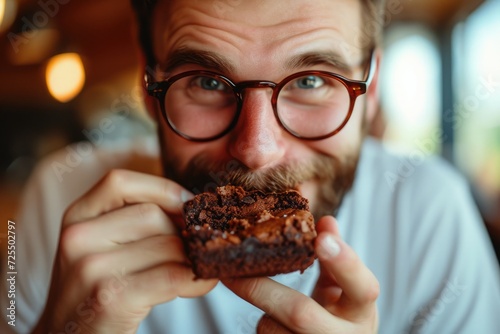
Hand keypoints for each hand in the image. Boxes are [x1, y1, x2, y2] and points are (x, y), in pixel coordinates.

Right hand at [33, 169, 217, 332]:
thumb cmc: (93, 290)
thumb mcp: (96, 246)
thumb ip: (129, 221)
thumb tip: (191, 207)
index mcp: (75, 217)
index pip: (120, 182)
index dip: (162, 189)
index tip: (186, 204)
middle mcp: (78, 238)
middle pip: (153, 215)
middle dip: (182, 232)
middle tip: (193, 249)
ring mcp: (92, 267)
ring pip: (169, 245)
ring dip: (192, 259)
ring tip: (195, 269)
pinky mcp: (112, 297)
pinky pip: (173, 275)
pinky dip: (196, 279)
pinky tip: (199, 284)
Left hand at [223, 216, 378, 333]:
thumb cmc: (342, 317)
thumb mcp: (345, 290)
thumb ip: (334, 258)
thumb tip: (326, 222)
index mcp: (361, 313)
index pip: (362, 288)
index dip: (343, 264)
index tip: (321, 239)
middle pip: (300, 313)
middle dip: (262, 290)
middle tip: (232, 272)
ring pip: (272, 328)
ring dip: (261, 311)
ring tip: (267, 302)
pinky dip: (262, 323)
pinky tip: (272, 319)